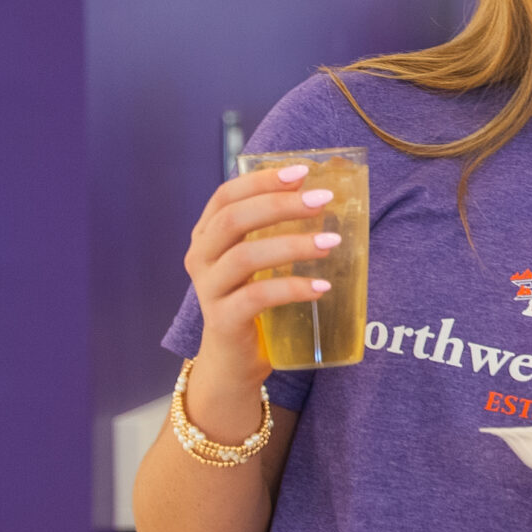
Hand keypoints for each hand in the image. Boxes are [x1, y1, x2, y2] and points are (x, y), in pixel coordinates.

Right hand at [182, 161, 344, 382]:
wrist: (235, 360)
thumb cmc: (255, 300)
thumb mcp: (262, 261)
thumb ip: (278, 231)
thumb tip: (324, 195)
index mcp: (208, 235)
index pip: (226, 196)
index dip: (261, 180)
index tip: (302, 171)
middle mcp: (201, 257)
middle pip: (234, 219)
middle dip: (280, 204)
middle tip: (323, 200)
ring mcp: (208, 289)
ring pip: (245, 257)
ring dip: (292, 245)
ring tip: (331, 242)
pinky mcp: (222, 320)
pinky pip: (256, 298)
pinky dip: (292, 288)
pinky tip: (321, 287)